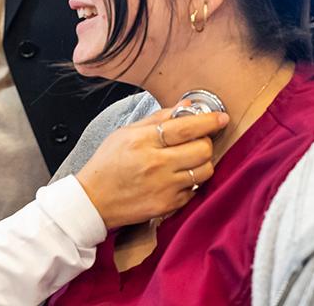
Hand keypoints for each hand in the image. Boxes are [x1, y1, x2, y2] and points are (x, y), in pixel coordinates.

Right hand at [74, 104, 228, 228]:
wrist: (93, 200)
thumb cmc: (107, 164)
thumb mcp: (125, 133)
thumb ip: (157, 118)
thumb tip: (186, 107)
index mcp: (143, 141)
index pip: (186, 127)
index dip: (208, 121)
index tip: (220, 118)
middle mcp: (156, 164)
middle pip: (202, 149)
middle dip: (206, 142)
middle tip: (198, 140)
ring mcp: (164, 187)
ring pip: (205, 171)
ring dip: (202, 162)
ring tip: (188, 160)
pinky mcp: (167, 206)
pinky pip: (194, 190)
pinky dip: (191, 182)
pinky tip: (177, 177)